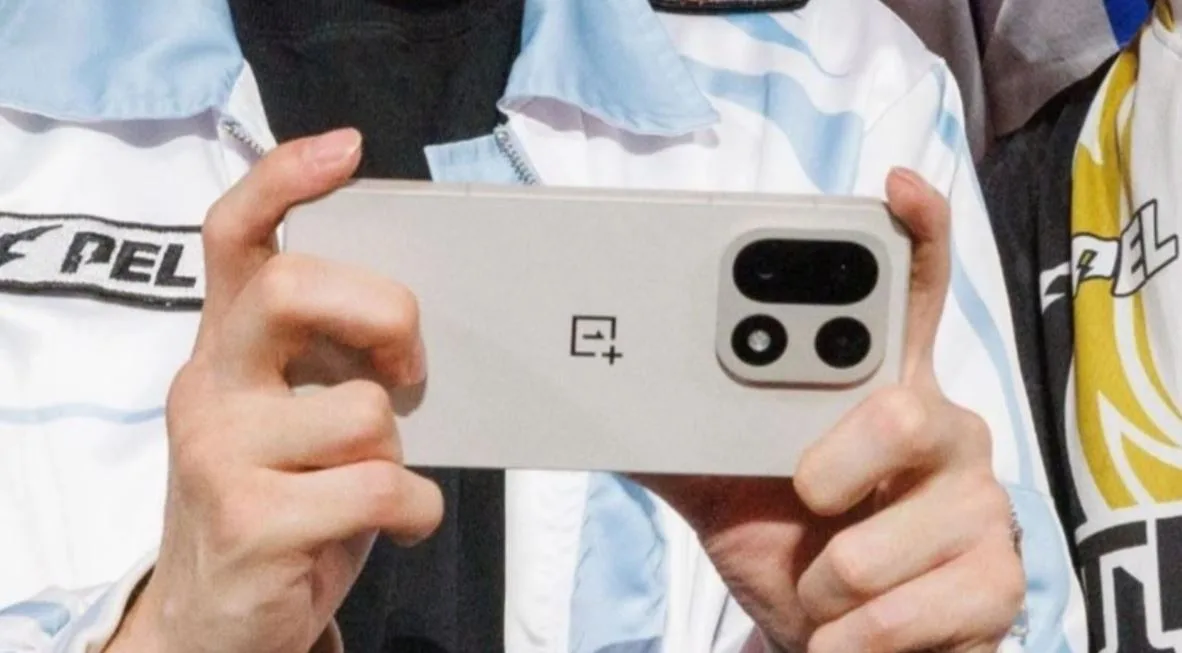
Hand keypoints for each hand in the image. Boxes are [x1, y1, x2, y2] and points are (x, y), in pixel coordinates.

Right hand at [107, 129, 442, 652]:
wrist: (221, 619)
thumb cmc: (283, 496)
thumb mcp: (290, 415)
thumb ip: (325, 357)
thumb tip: (414, 315)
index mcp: (225, 344)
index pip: (234, 236)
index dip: (284, 181)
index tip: (346, 151)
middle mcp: (209, 385)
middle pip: (293, 289)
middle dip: (383, 313)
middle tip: (409, 366)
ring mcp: (220, 454)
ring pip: (363, 409)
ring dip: (398, 448)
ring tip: (376, 479)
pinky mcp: (251, 522)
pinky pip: (383, 487)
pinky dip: (415, 510)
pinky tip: (396, 523)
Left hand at [641, 169, 1022, 651]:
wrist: (825, 635)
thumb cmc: (785, 541)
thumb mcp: (720, 483)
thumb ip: (671, 431)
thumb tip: (586, 392)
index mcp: (878, 387)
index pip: (910, 295)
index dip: (915, 233)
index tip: (893, 186)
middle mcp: (942, 429)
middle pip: (898, 409)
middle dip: (829, 464)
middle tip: (803, 491)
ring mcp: (978, 504)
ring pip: (880, 534)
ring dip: (821, 578)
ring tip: (820, 585)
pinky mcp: (997, 583)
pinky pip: (903, 611)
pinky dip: (848, 635)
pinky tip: (843, 633)